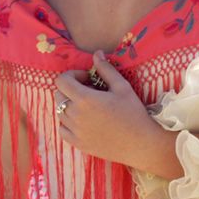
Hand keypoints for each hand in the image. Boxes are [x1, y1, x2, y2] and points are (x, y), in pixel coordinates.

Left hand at [54, 52, 161, 168]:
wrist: (140, 144)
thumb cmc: (134, 114)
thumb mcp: (123, 87)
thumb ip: (106, 69)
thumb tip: (96, 54)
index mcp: (84, 99)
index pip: (61, 81)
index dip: (73, 75)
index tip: (87, 79)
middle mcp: (74, 115)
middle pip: (59, 95)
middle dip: (71, 89)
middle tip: (89, 92)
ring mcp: (74, 131)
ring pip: (59, 112)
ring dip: (70, 106)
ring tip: (88, 107)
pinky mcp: (77, 143)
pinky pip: (62, 129)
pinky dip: (68, 123)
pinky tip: (83, 122)